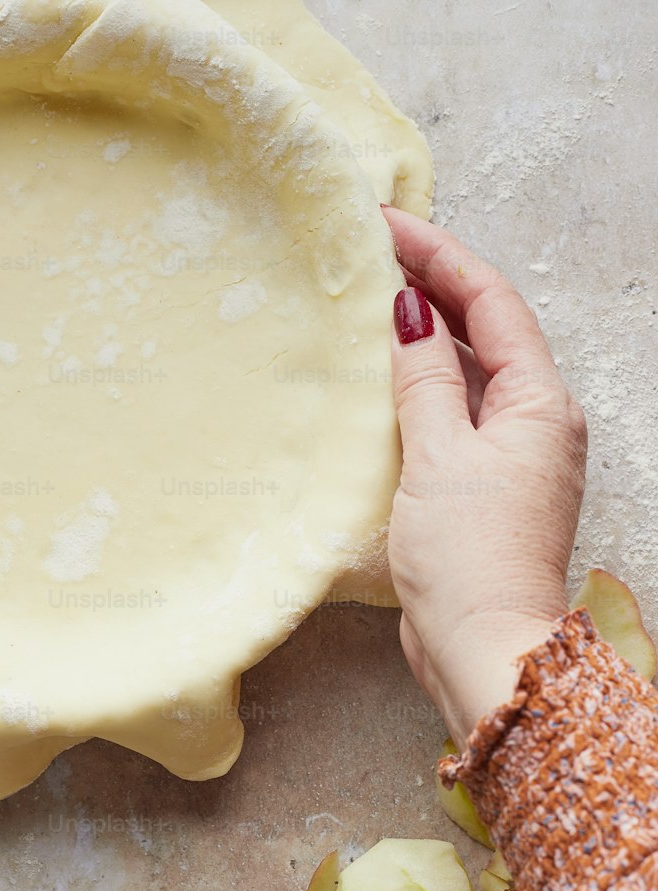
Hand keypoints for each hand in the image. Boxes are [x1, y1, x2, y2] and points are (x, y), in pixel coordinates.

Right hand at [382, 208, 586, 747]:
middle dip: (433, 286)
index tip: (386, 223)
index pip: (491, 301)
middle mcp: (537, 421)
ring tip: (372, 302)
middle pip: (487, 330)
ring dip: (426, 336)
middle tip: (373, 250)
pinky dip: (422, 390)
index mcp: (539, 402)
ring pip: (470, 374)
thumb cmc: (469, 557)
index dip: (440, 255)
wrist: (482, 648)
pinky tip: (384, 384)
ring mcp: (514, 457)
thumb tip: (409, 312)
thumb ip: (424, 380)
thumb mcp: (438, 455)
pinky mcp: (487, 490)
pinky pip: (456, 418)